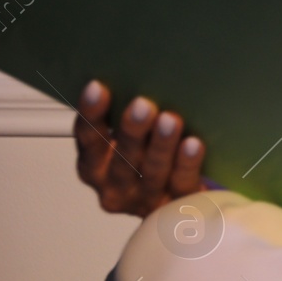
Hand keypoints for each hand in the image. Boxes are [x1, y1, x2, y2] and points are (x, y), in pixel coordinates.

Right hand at [74, 81, 205, 217]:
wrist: (176, 203)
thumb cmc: (148, 157)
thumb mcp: (129, 139)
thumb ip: (126, 117)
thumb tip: (138, 74)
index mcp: (94, 166)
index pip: (88, 140)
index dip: (91, 114)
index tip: (97, 87)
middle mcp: (113, 186)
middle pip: (121, 158)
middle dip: (132, 130)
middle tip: (142, 105)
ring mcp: (144, 200)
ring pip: (152, 172)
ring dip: (160, 145)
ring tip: (170, 120)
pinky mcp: (176, 206)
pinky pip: (182, 184)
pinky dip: (187, 163)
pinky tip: (193, 144)